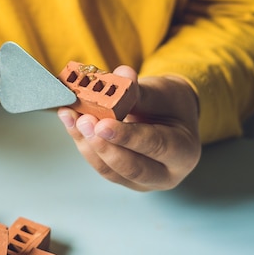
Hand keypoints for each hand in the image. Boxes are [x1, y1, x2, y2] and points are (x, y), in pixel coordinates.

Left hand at [57, 66, 200, 190]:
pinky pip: (98, 163)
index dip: (127, 136)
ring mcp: (140, 181)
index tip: (102, 124)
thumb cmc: (167, 104)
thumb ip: (139, 89)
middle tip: (84, 122)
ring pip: (109, 169)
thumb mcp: (160, 93)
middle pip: (130, 167)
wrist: (167, 115)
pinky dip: (82, 141)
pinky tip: (69, 121)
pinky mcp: (120, 177)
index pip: (155, 146)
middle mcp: (165, 174)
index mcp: (184, 153)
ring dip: (86, 142)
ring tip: (71, 117)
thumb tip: (122, 73)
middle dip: (102, 145)